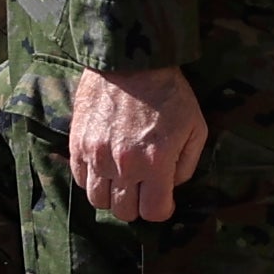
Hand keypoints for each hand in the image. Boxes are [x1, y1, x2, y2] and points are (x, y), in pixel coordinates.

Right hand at [70, 65, 206, 222]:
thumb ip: (186, 165)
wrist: (130, 61)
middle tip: (143, 191)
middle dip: (136, 206)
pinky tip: (105, 168)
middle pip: (124, 211)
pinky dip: (92, 180)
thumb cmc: (169, 94)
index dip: (161, 211)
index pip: (153, 212)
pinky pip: (80, 179)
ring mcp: (96, 155)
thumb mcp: (195, 128)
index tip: (163, 202)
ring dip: (112, 196)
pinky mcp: (77, 143)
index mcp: (155, 163)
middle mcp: (123, 165)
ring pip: (98, 200)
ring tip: (122, 182)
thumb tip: (171, 186)